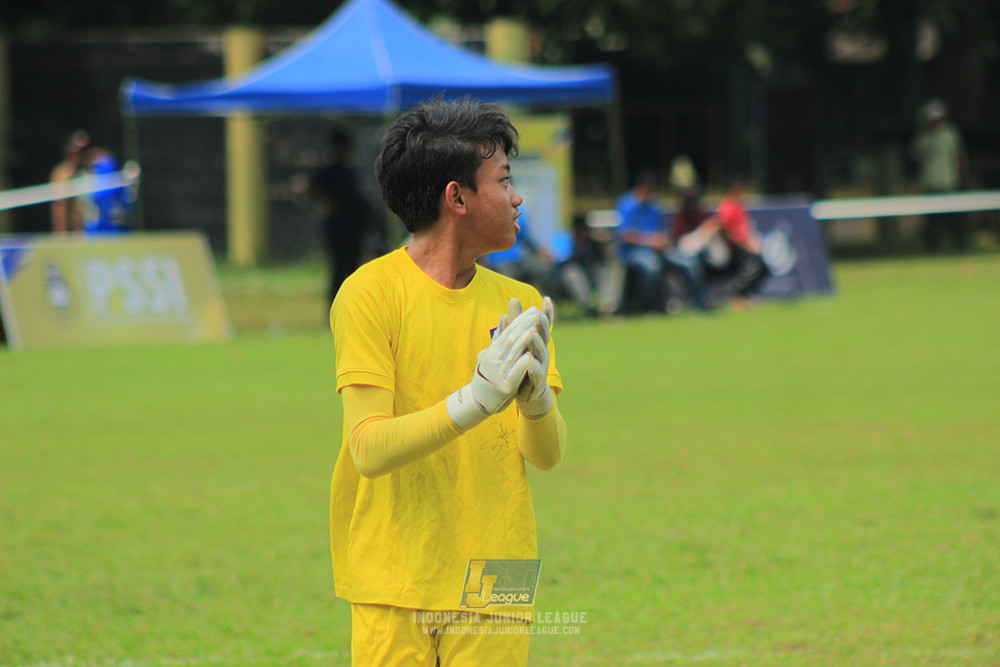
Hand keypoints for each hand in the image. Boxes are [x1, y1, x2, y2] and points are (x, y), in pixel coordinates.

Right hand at [446, 303, 539, 430]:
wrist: (479, 402)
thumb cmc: (488, 376)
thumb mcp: (491, 354)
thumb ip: (499, 337)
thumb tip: (504, 317)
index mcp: (492, 351)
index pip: (508, 332)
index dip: (520, 320)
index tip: (533, 310)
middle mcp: (493, 360)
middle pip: (510, 340)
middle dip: (524, 326)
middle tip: (536, 314)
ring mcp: (497, 374)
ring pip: (511, 355)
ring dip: (523, 342)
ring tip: (533, 330)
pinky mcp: (504, 388)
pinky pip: (513, 375)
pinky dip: (521, 366)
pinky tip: (529, 358)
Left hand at [501, 297, 555, 418]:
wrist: (527, 392)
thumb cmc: (522, 362)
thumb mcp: (518, 339)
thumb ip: (515, 321)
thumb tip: (514, 299)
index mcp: (538, 341)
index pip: (543, 324)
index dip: (547, 313)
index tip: (547, 299)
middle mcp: (542, 351)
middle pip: (543, 336)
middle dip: (542, 326)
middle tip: (539, 315)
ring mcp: (541, 365)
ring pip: (540, 353)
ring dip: (536, 344)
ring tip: (532, 334)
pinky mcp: (537, 380)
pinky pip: (535, 373)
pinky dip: (533, 368)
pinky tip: (530, 362)